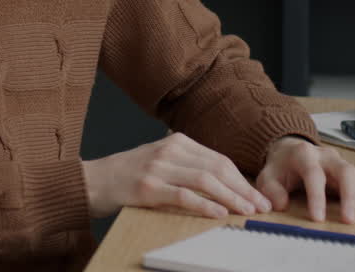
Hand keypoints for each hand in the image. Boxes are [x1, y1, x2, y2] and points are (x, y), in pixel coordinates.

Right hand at [81, 132, 272, 218]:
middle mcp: (169, 150)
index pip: (218, 159)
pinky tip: (218, 213)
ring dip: (231, 197)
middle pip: (216, 168)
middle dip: (243, 189)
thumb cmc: (129, 175)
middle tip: (261, 206)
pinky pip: (183, 195)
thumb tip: (227, 185)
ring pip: (204, 180)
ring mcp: (157, 167)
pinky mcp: (147, 187)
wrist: (92, 181)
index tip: (258, 196)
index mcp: (176, 141)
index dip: (242, 179)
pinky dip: (204, 204)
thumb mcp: (161, 161)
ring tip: (247, 211)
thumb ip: (188, 166)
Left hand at [255, 136, 354, 223]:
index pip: (314, 174)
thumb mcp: (268, 177)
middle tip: (350, 220)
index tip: (318, 219)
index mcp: (303, 155)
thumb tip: (281, 205)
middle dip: (350, 196)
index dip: (317, 197)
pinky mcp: (350, 169)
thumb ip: (271, 191)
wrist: (290, 152)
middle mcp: (326, 155)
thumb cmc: (281, 168)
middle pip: (345, 170)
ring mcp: (340, 161)